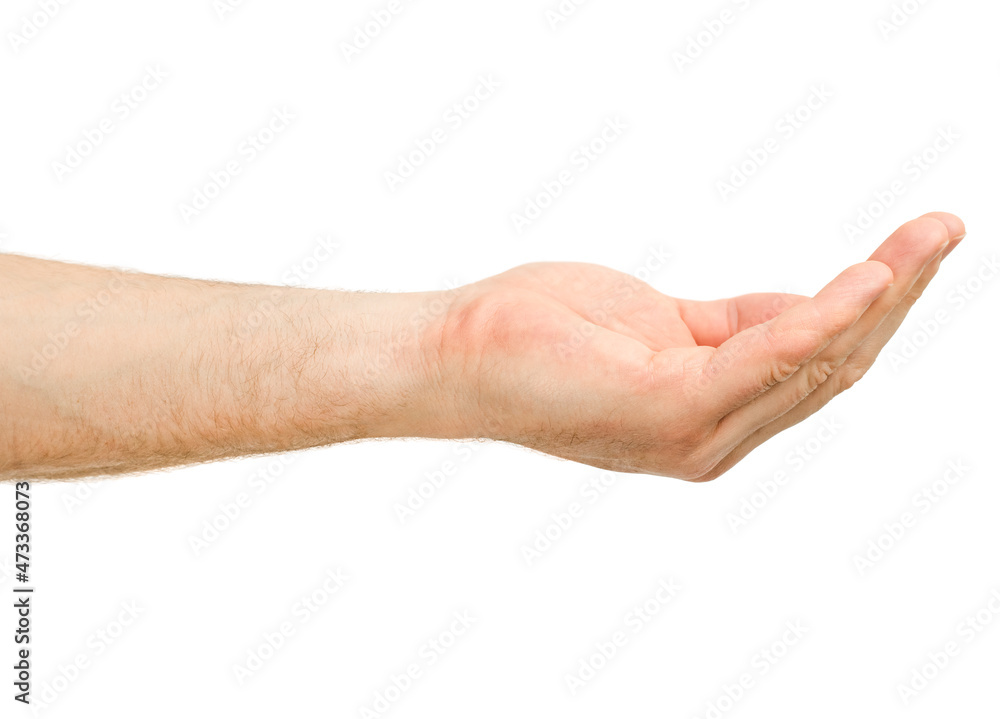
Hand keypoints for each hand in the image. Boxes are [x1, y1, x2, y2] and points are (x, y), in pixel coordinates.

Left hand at [430, 213, 964, 479]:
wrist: (459, 352)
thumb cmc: (545, 333)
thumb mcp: (660, 322)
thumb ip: (732, 326)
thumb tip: (802, 306)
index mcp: (713, 414)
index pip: (815, 364)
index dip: (872, 307)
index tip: (914, 248)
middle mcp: (715, 437)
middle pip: (832, 366)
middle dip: (897, 298)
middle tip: (944, 232)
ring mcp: (695, 431)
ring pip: (815, 360)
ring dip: (881, 298)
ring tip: (930, 238)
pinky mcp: (670, 407)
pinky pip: (768, 357)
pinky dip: (823, 316)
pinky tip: (869, 275)